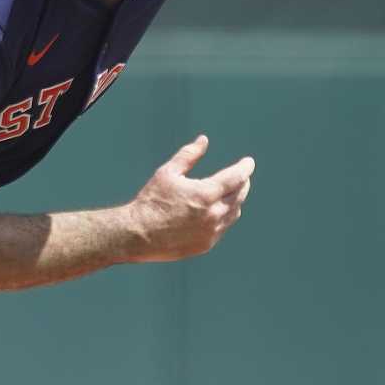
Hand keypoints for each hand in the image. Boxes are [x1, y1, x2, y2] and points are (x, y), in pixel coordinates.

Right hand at [125, 135, 254, 261]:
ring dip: (235, 201)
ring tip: (229, 194)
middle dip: (242, 183)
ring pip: (234, 212)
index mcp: (206, 193)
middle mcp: (213, 213)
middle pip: (239, 194)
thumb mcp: (167, 173)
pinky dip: (224, 217)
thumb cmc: (151, 201)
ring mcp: (211, 231)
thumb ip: (188, 155)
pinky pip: (223, 228)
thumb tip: (203, 140)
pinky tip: (215, 212)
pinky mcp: (206, 244)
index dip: (245, 167)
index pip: (237, 177)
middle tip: (240, 177)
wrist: (136, 235)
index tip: (248, 162)